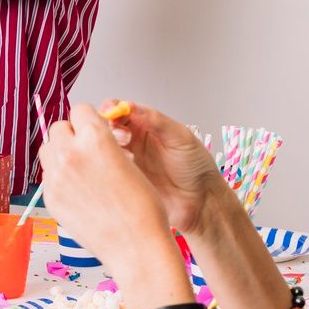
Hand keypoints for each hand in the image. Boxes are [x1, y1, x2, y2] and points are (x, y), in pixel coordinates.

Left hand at [38, 103, 185, 286]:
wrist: (136, 247)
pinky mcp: (50, 198)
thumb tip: (86, 137)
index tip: (94, 130)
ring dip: (61, 154)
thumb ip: (101, 144)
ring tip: (81, 171)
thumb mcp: (128, 161)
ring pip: (48, 149)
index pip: (80, 110)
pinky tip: (79, 192)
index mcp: (95, 137)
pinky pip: (48, 176)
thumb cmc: (142, 208)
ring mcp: (56, 176)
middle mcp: (71, 152)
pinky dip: (59, 179)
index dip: (89, 120)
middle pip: (59, 127)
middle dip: (72, 135)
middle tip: (87, 152)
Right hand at [99, 100, 232, 236]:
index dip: (113, 108)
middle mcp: (135, 141)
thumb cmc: (197, 167)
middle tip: (122, 137)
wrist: (202, 202)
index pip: (122, 109)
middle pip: (108, 127)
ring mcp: (128, 161)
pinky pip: (109, 169)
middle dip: (108, 127)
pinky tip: (123, 169)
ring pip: (106, 148)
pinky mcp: (126, 180)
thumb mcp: (180, 137)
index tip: (111, 112)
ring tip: (126, 154)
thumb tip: (130, 106)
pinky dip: (109, 166)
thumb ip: (155, 120)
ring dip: (108, 147)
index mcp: (148, 124)